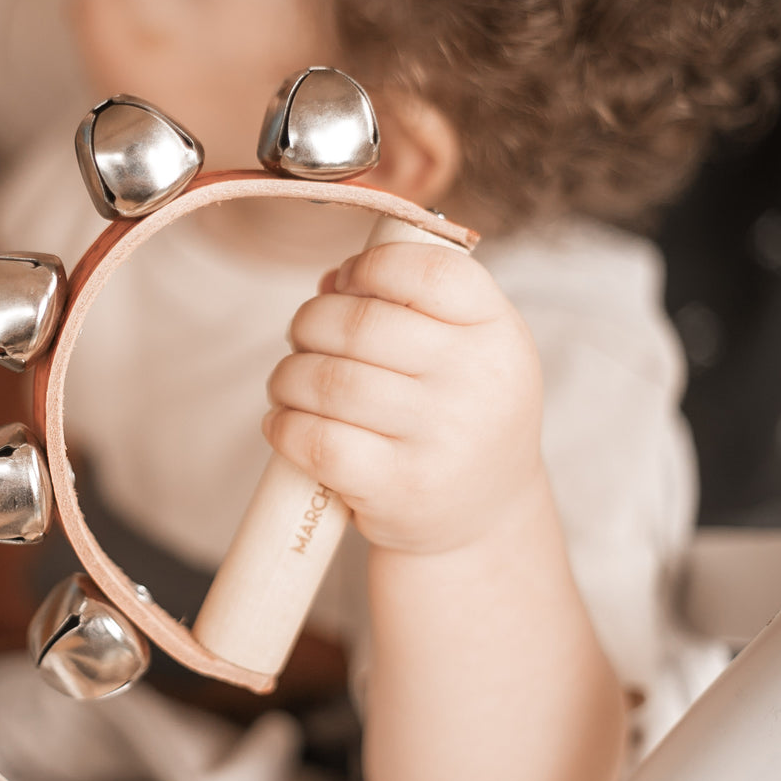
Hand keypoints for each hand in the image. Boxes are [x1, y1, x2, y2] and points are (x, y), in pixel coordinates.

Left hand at [263, 241, 544, 555]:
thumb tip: (331, 282)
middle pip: (360, 324)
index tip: (347, 283)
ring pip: (328, 381)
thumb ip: (405, 304)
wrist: (483, 515)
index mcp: (497, 332)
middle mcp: (477, 382)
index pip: (431, 271)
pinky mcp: (399, 488)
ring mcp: (441, 438)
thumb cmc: (456, 413)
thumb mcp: (461, 350)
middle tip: (302, 339)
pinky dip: (284, 426)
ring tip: (288, 383)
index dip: (372, 266)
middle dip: (309, 323)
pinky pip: (317, 441)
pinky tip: (284, 422)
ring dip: (287, 376)